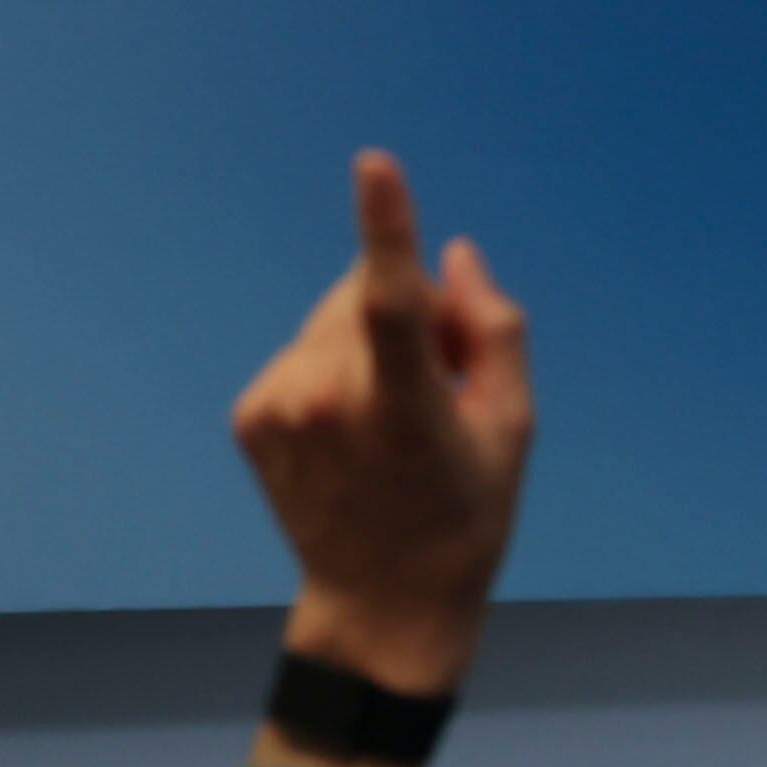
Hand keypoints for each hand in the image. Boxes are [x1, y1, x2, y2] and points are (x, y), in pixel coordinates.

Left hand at [230, 151, 534, 697]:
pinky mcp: (250, 414)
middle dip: (413, 307)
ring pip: (334, 317)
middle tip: (445, 380)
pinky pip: (304, 351)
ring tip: (397, 414)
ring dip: (369, 337)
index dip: (389, 229)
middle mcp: (328, 403)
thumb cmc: (467, 516)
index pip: (393, 304)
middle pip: (369, 293)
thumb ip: (493, 332)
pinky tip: (354, 426)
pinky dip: (334, 366)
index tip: (376, 163)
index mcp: (404, 410)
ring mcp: (279, 408)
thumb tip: (456, 254)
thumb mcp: (515, 428)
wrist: (382, 603)